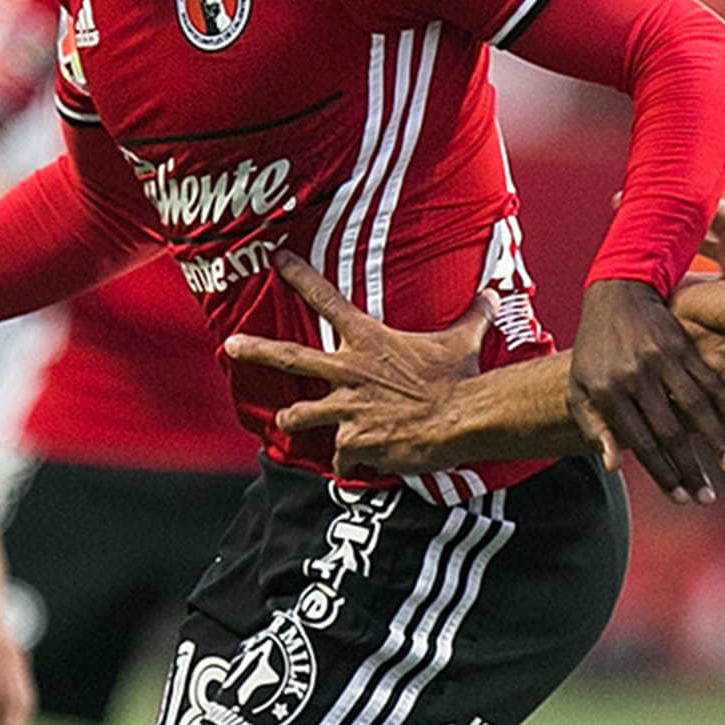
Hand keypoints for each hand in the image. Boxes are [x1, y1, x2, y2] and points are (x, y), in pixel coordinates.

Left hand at [223, 256, 497, 477]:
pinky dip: (350, 463)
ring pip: (300, 416)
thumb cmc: (459, 378)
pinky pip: (341, 457)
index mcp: (368, 341)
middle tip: (230, 345)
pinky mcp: (353, 442)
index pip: (326, 300)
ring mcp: (346, 408)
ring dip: (293, 421)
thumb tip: (493, 293)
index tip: (277, 259)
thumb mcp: (463, 341)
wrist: (460, 418)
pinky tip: (361, 465)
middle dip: (255, 350)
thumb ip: (473, 316)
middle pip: (289, 357)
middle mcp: (348, 371)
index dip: (299, 277)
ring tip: (287, 424)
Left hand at [571, 276, 724, 502]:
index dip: (661, 472)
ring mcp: (662, 360)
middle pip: (669, 432)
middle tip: (708, 497)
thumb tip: (614, 466)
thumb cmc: (595, 349)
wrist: (616, 293)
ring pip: (694, 407)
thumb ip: (594, 428)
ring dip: (716, 440)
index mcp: (608, 392)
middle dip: (691, 468)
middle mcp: (636, 377)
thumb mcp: (579, 388)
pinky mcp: (682, 346)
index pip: (639, 442)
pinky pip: (709, 379)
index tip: (679, 498)